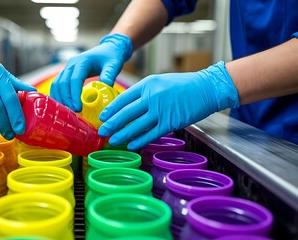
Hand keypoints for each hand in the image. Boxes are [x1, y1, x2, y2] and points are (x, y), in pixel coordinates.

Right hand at [50, 33, 132, 110]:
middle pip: (62, 83)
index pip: (74, 79)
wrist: (108, 49)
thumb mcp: (113, 65)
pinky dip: (59, 96)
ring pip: (57, 84)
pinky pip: (58, 85)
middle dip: (66, 99)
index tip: (78, 108)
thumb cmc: (111, 56)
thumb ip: (109, 75)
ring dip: (60, 98)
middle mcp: (71, 64)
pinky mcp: (67, 74)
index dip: (74, 94)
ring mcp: (67, 69)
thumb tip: (106, 88)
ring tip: (68, 112)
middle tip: (73, 113)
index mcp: (82, 61)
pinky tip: (64, 106)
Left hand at [98, 61, 239, 149]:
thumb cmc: (183, 85)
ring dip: (122, 135)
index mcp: (147, 84)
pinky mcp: (170, 122)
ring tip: (112, 141)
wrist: (206, 88)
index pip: (124, 98)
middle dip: (112, 124)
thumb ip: (144, 92)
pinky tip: (131, 145)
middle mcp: (152, 97)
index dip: (111, 109)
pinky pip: (151, 134)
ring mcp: (161, 110)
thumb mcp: (159, 81)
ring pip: (136, 126)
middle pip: (126, 113)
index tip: (103, 117)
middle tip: (102, 131)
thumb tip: (128, 105)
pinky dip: (140, 140)